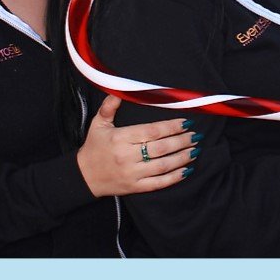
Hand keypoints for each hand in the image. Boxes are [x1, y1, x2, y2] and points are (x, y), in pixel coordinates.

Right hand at [78, 95, 196, 197]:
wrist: (84, 177)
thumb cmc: (94, 148)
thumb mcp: (98, 124)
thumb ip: (108, 107)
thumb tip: (118, 92)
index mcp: (120, 138)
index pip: (151, 131)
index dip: (171, 127)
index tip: (185, 123)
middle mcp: (127, 156)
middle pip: (161, 148)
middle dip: (181, 141)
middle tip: (195, 136)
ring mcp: (132, 173)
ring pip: (163, 165)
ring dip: (182, 158)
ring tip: (195, 151)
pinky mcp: (135, 187)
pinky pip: (158, 183)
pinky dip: (174, 178)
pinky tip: (186, 171)